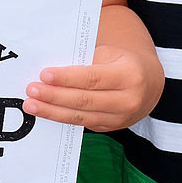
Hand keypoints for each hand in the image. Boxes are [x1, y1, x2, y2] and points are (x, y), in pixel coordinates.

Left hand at [23, 41, 163, 132]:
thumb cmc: (122, 62)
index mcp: (129, 75)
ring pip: (82, 117)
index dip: (67, 78)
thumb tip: (51, 70)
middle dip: (54, 96)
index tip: (44, 75)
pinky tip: (46, 113)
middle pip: (84, 100)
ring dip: (53, 112)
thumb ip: (85, 61)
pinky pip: (83, 124)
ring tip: (32, 105)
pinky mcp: (111, 128)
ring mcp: (121, 118)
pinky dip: (62, 118)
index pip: (92, 78)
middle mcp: (128, 100)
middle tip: (31, 91)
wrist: (150, 84)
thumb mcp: (109, 54)